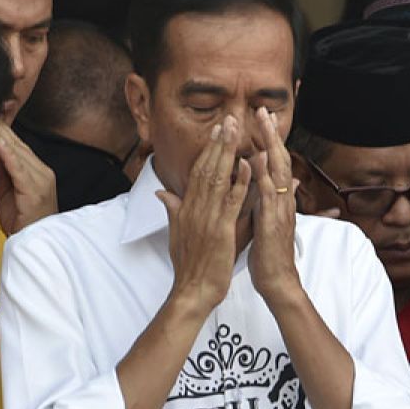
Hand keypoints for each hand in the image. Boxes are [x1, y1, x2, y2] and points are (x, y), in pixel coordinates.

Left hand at [0, 121, 56, 234]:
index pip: (18, 146)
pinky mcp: (35, 190)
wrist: (36, 243)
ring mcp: (41, 181)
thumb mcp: (7, 192)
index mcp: (38, 172)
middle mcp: (42, 172)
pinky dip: (7, 154)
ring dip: (0, 137)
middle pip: (18, 145)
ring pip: (18, 153)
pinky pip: (18, 168)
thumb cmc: (22, 221)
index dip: (2, 130)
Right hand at [157, 116, 250, 314]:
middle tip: (229, 119)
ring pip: (218, 178)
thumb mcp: (177, 232)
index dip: (207, 149)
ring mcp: (207, 217)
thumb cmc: (189, 264)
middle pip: (206, 168)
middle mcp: (195, 208)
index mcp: (187, 207)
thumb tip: (161, 193)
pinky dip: (239, 182)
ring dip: (227, 152)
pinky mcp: (221, 230)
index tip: (216, 129)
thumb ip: (173, 209)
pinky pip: (231, 201)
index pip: (197, 171)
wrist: (193, 290)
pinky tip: (247, 165)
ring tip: (236, 131)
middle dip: (218, 142)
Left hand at [248, 107, 302, 305]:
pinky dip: (263, 176)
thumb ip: (272, 200)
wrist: (278, 281)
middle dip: (271, 134)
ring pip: (277, 171)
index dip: (269, 141)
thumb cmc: (270, 254)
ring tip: (263, 124)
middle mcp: (282, 201)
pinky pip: (268, 195)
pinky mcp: (272, 222)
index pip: (274, 164)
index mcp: (278, 200)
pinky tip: (256, 159)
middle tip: (263, 110)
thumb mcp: (269, 222)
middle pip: (279, 160)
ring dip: (270, 146)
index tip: (260, 119)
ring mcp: (280, 210)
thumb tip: (282, 182)